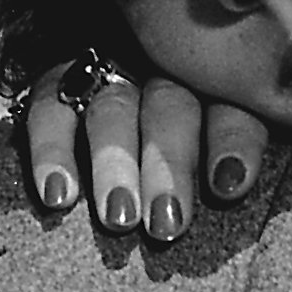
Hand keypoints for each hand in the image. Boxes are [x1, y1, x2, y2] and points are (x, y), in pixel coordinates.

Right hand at [23, 63, 270, 242]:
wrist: (83, 95)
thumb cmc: (181, 146)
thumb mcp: (218, 135)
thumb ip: (235, 153)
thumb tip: (241, 191)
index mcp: (212, 82)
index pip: (230, 103)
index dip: (231, 141)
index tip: (228, 185)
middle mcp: (161, 68)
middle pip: (170, 107)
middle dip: (169, 165)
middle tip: (166, 223)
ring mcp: (106, 72)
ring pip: (113, 110)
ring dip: (115, 164)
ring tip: (119, 218)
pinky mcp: (55, 84)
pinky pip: (50, 109)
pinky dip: (52, 152)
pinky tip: (59, 196)